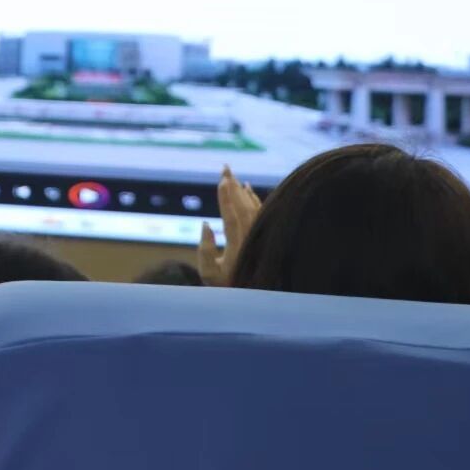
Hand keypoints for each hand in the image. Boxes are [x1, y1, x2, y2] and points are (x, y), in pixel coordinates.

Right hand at [198, 165, 260, 286]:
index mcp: (237, 247)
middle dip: (233, 186)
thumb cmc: (228, 289)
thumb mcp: (209, 275)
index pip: (231, 215)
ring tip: (233, 176)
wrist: (255, 301)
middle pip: (243, 207)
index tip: (221, 180)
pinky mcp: (265, 238)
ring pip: (254, 208)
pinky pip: (261, 213)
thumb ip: (204, 250)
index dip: (226, 197)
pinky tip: (249, 190)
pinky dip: (255, 200)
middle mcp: (251, 239)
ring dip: (243, 191)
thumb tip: (206, 224)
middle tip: (225, 168)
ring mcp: (260, 238)